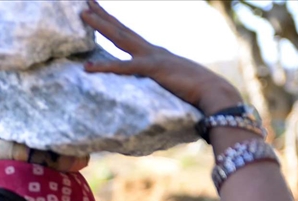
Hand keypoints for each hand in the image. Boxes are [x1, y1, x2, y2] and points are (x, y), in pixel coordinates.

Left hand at [80, 0, 241, 113]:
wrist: (214, 93)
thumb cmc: (197, 93)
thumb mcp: (172, 85)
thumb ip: (160, 84)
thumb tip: (152, 92)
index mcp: (155, 54)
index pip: (128, 35)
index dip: (112, 23)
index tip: (98, 11)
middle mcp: (152, 51)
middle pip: (121, 30)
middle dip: (102, 15)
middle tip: (85, 2)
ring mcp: (152, 57)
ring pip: (120, 38)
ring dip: (101, 25)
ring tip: (83, 14)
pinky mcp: (153, 70)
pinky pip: (123, 68)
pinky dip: (104, 68)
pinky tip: (87, 68)